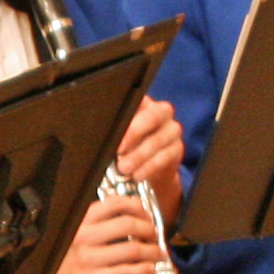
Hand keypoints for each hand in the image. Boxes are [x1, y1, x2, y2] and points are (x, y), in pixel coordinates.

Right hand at [39, 196, 163, 273]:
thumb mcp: (76, 233)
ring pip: (132, 249)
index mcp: (81, 221)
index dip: (138, 207)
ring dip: (152, 251)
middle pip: (128, 224)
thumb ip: (98, 222)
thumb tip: (133, 213)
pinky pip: (125, 272)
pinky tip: (149, 269)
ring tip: (158, 254)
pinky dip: (143, 270)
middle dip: (149, 229)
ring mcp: (87, 258)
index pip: (115, 203)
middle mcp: (83, 236)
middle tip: (154, 235)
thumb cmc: (65, 259)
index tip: (146, 215)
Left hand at [112, 99, 186, 217]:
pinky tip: (138, 174)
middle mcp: (161, 112)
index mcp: (144, 103)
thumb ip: (112, 130)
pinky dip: (150, 167)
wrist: (149, 167)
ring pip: (159, 139)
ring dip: (140, 155)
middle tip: (119, 150)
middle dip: (134, 133)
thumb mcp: (119, 136)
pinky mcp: (177, 148)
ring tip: (124, 168)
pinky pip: (166, 156)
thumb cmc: (128, 147)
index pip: (137, 99)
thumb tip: (97, 136)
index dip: (126, 114)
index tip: (112, 130)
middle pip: (152, 116)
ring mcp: (172, 130)